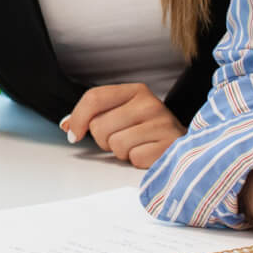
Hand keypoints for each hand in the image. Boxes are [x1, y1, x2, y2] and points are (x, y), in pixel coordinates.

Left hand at [60, 83, 185, 167]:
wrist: (185, 145)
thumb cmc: (149, 130)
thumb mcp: (123, 114)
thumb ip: (95, 115)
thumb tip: (67, 125)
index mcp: (136, 90)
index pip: (94, 97)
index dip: (77, 118)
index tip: (72, 134)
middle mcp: (149, 103)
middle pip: (100, 125)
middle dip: (104, 139)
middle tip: (122, 138)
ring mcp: (162, 124)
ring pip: (115, 144)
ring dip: (121, 152)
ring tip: (137, 146)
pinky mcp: (169, 146)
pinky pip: (134, 158)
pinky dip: (137, 161)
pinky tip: (148, 153)